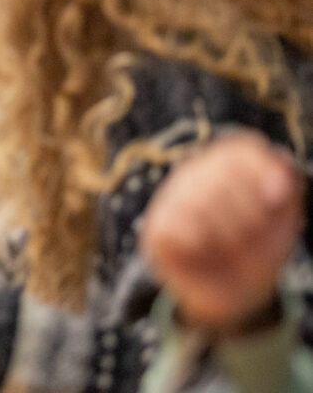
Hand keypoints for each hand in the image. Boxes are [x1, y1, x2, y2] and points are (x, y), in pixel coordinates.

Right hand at [140, 130, 302, 334]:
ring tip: (230, 244)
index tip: (278, 200)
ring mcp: (170, 200)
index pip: (239, 152)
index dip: (262, 173)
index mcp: (224, 164)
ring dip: (227, 231)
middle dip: (248, 210)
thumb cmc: (259, 246)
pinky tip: (204, 250)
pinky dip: (200, 243)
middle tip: (252, 232)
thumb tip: (279, 180)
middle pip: (221, 175)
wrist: (236, 291)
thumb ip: (287, 183)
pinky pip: (177, 228)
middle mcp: (193, 175)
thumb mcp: (284, 215)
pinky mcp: (157, 230)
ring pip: (198, 202)